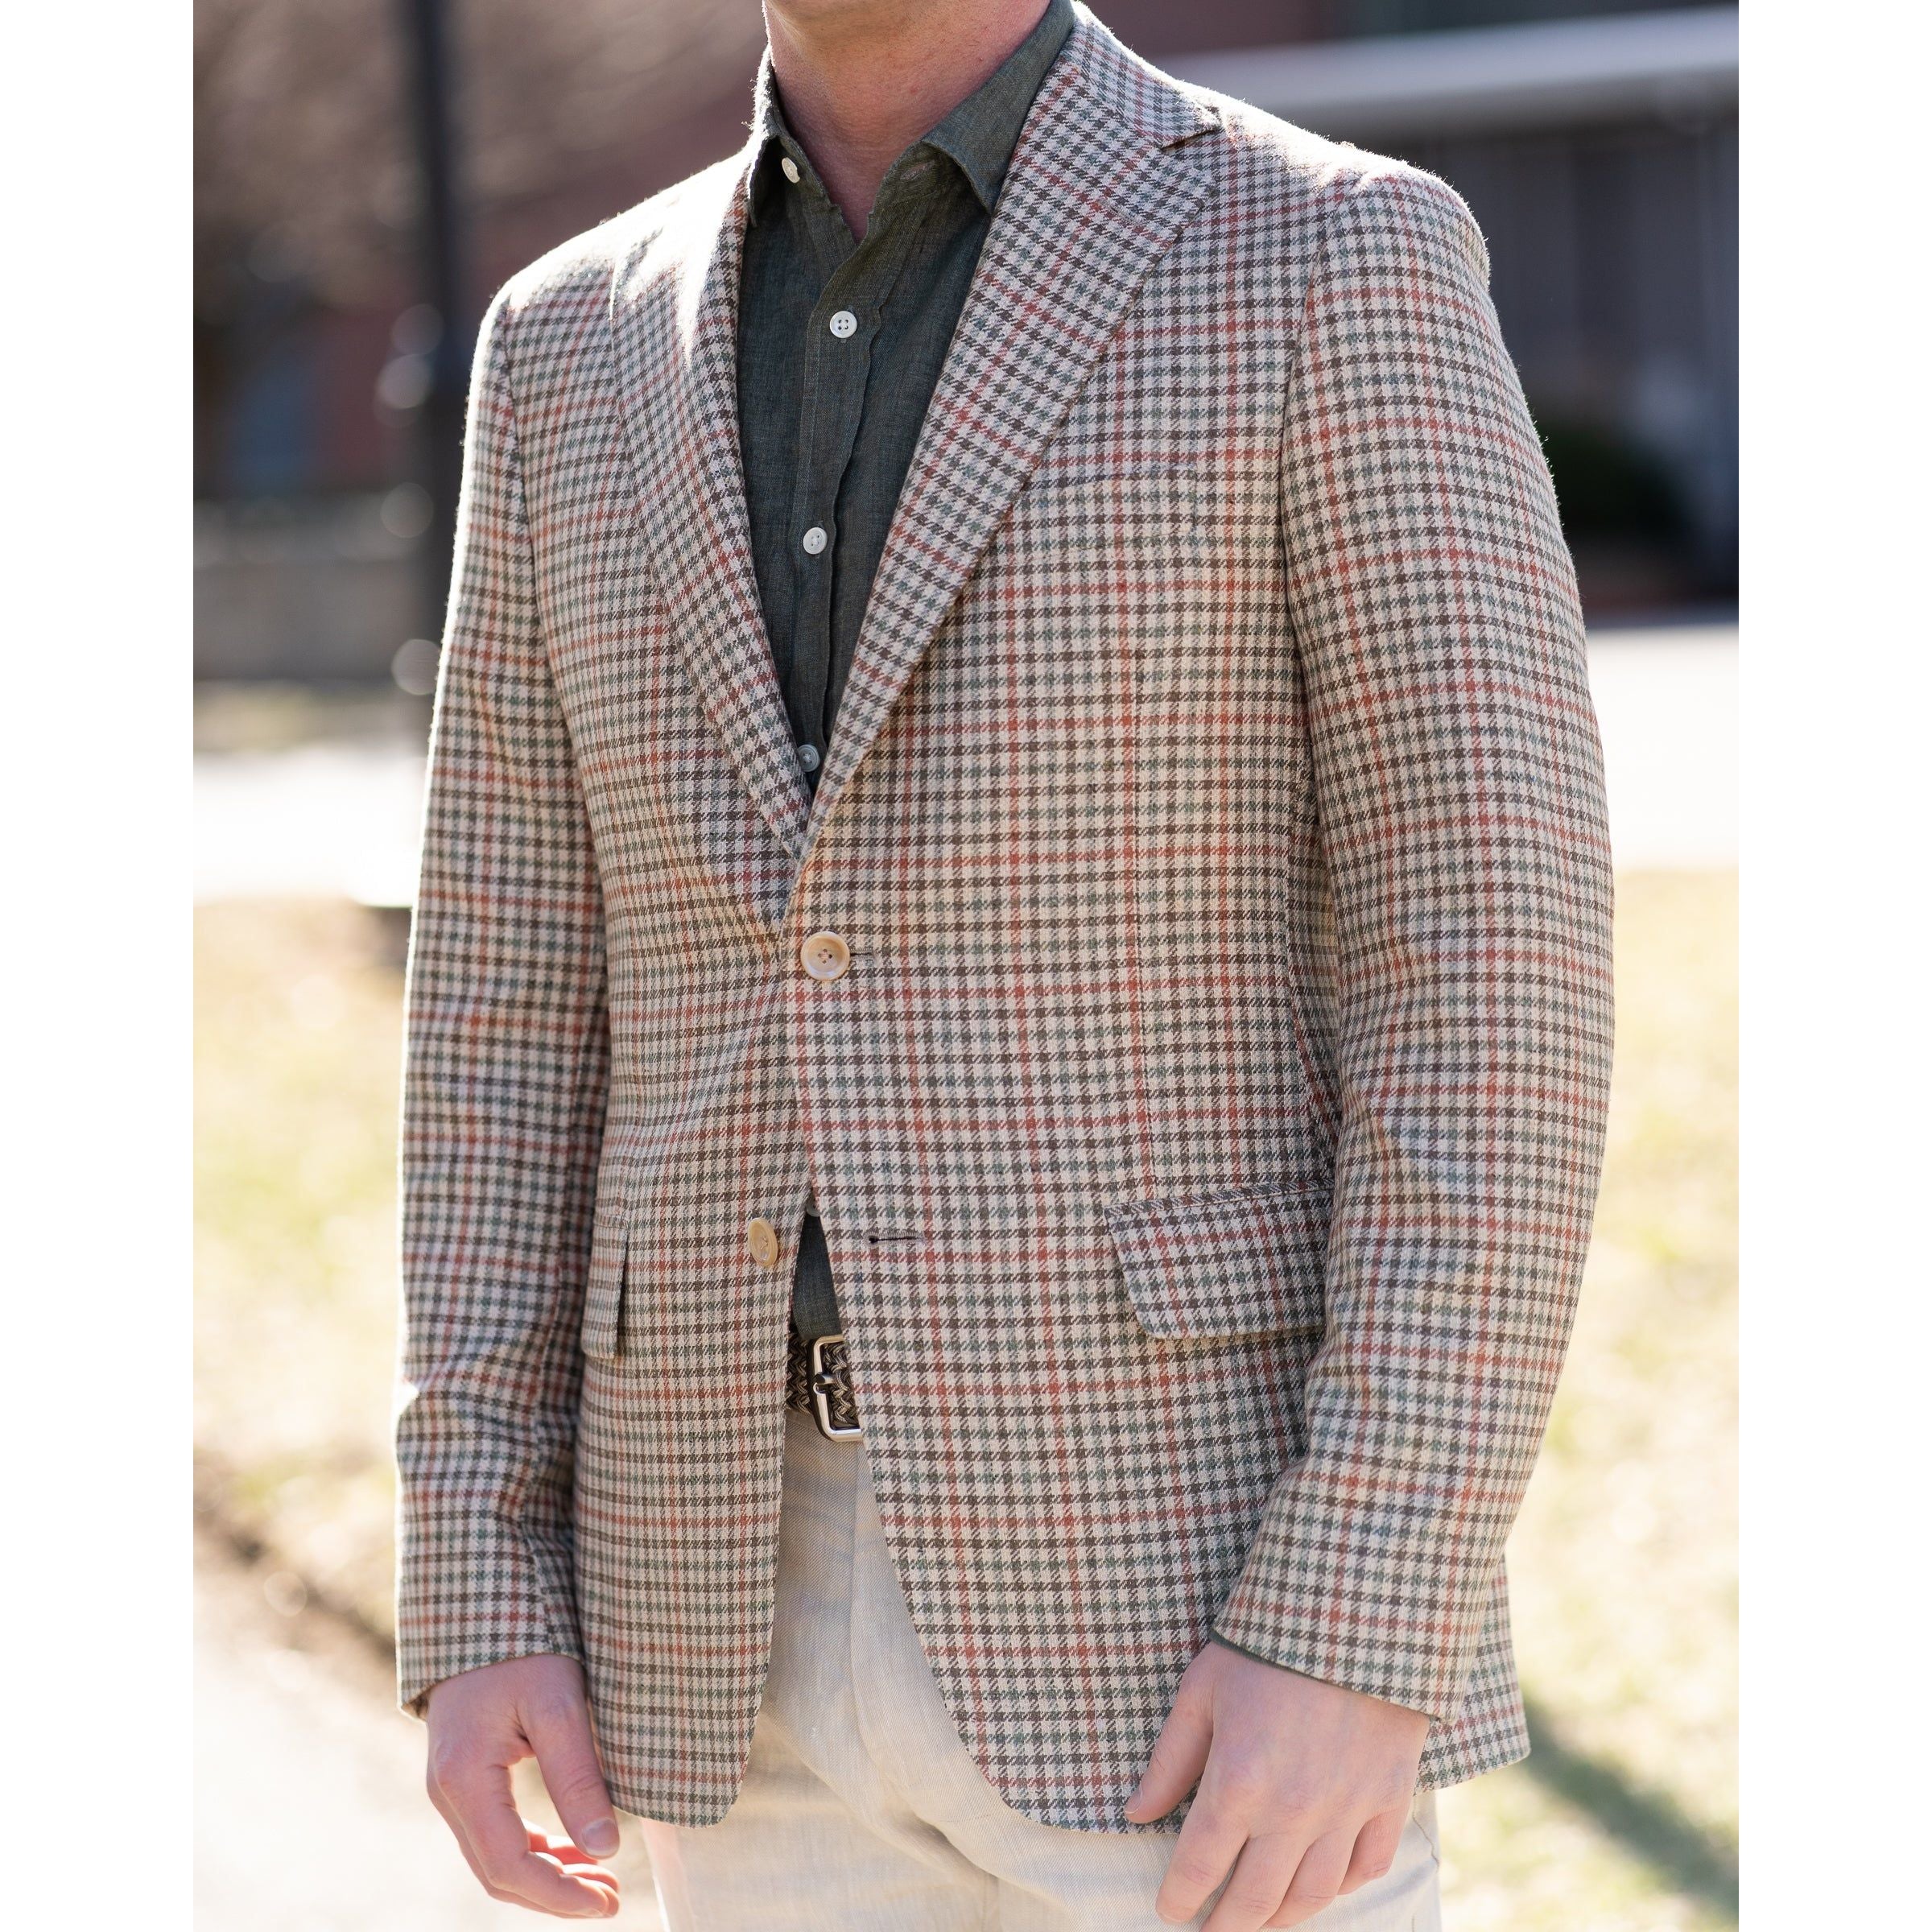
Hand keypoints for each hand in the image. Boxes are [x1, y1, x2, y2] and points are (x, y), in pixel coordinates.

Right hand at [424, 1653, 622, 1918]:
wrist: (481, 1601)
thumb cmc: (523, 1642)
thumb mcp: (559, 1703)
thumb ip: (579, 1776)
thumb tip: (607, 1847)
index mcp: (464, 1778)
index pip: (509, 1865)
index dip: (559, 1894)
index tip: (608, 1902)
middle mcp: (446, 1791)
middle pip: (497, 1871)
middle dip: (556, 1894)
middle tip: (612, 1900)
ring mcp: (450, 1784)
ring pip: (494, 1856)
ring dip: (547, 1875)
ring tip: (602, 1881)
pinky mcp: (464, 1773)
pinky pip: (494, 1831)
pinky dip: (534, 1849)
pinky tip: (574, 1848)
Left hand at [1126, 1641, 1428, 1928]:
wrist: (1353, 1611)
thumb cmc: (1265, 1645)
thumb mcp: (1200, 1691)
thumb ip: (1169, 1761)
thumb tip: (1136, 1815)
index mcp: (1238, 1783)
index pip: (1200, 1868)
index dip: (1179, 1898)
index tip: (1168, 1909)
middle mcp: (1293, 1812)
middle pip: (1254, 1899)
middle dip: (1226, 1925)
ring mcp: (1345, 1811)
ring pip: (1311, 1897)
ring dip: (1280, 1919)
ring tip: (1258, 1922)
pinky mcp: (1388, 1799)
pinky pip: (1366, 1867)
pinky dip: (1341, 1888)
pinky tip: (1319, 1888)